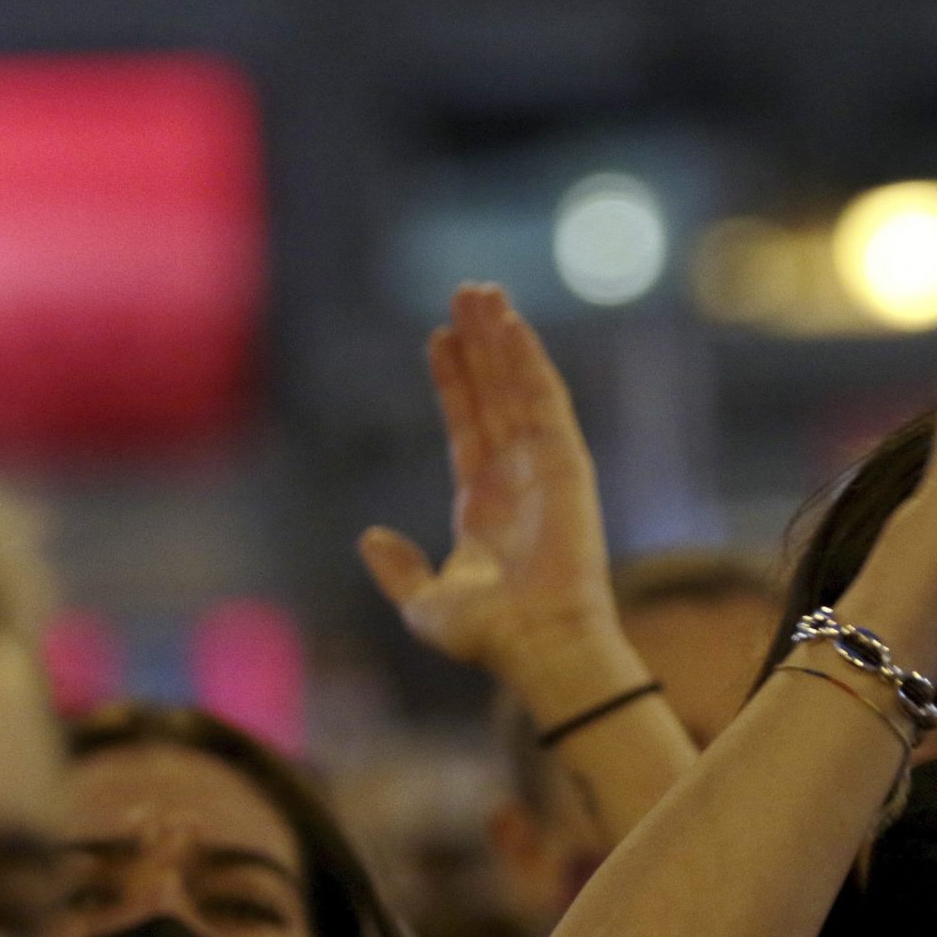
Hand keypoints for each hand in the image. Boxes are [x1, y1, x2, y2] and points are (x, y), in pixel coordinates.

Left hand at [358, 285, 620, 676]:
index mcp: (483, 507)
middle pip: (494, 394)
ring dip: (501, 339)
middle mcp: (516, 478)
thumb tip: (370, 536)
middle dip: (479, 344)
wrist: (538, 644)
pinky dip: (528, 360)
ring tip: (481, 291)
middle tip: (465, 292)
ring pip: (518, 386)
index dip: (453, 382)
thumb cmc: (488, 636)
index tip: (439, 338)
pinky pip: (544, 399)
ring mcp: (543, 466)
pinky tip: (510, 323)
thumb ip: (398, 568)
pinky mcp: (566, 462)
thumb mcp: (424, 603)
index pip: (466, 427)